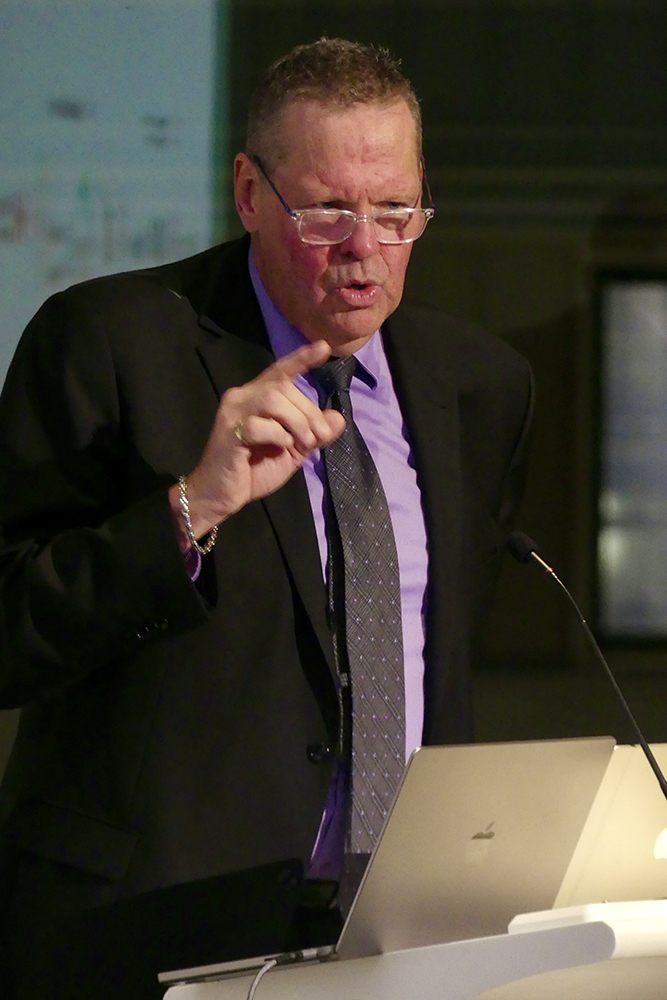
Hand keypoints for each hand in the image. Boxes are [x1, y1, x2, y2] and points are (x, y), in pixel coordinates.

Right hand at [169, 340, 344, 548]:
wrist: (221, 497)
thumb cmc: (254, 471)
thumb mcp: (293, 452)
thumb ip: (314, 435)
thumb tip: (338, 418)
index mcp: (256, 397)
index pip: (280, 371)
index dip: (302, 358)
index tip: (324, 347)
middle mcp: (242, 397)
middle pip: (282, 387)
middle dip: (308, 411)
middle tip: (317, 437)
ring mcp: (233, 413)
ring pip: (272, 400)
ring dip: (296, 422)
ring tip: (302, 443)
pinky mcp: (229, 432)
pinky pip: (259, 425)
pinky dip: (278, 436)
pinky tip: (280, 448)